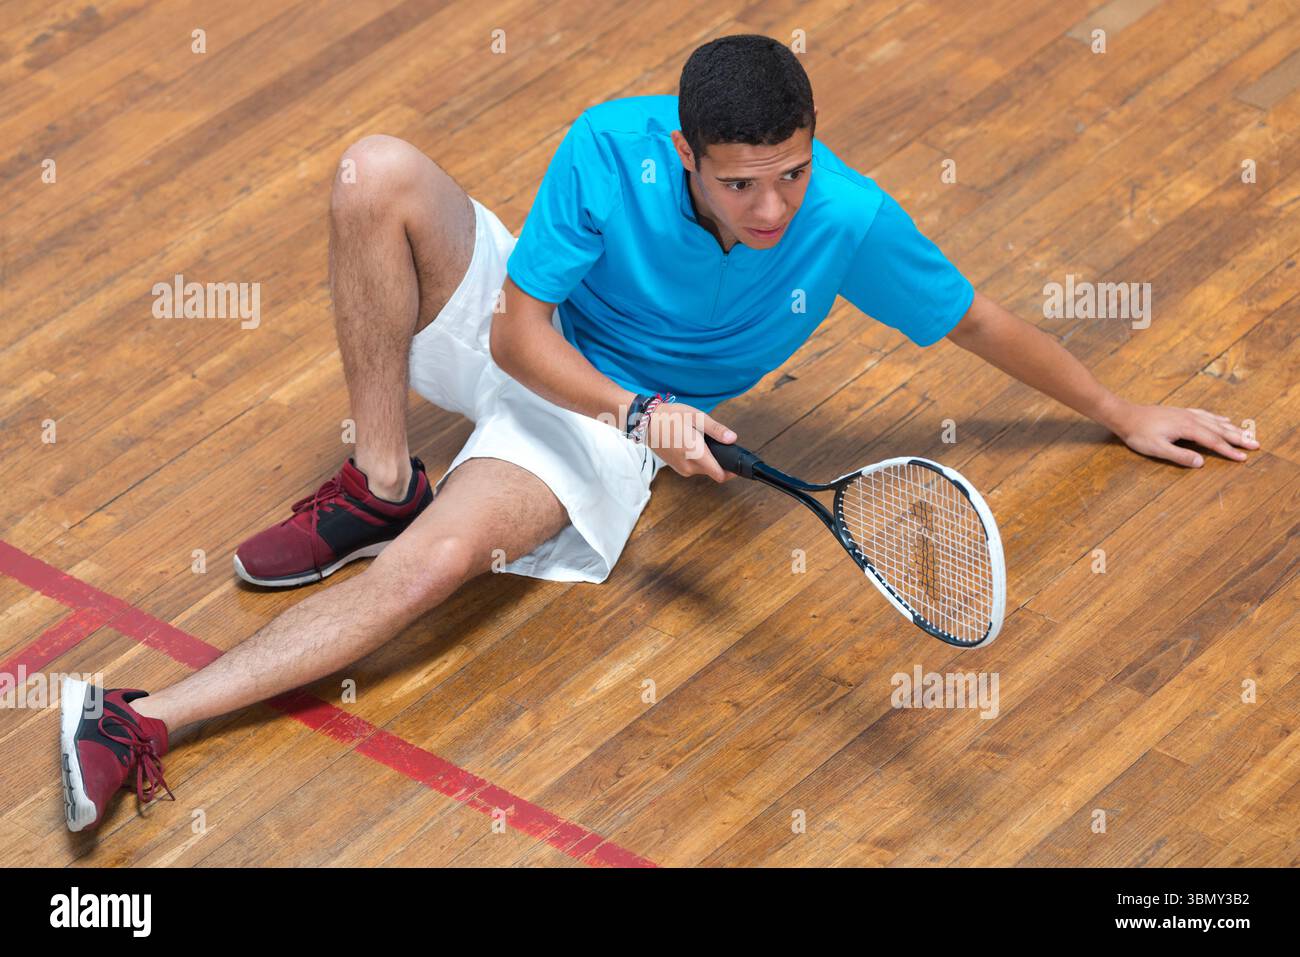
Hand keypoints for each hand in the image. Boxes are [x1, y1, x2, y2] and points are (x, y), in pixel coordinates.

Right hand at [643, 402, 738, 481]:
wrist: (645, 422)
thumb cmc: (669, 417)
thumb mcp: (696, 417)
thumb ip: (716, 430)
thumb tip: (732, 438)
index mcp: (697, 455)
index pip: (721, 475)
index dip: (731, 471)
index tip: (736, 462)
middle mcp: (689, 467)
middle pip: (713, 471)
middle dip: (718, 459)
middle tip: (716, 441)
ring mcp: (681, 469)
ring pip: (703, 469)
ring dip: (706, 459)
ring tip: (699, 440)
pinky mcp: (676, 467)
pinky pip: (693, 467)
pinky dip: (696, 458)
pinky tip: (690, 444)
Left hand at [1107, 401, 1259, 466]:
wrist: (1126, 415)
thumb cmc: (1139, 434)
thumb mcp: (1158, 449)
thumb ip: (1180, 456)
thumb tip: (1201, 463)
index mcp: (1188, 428)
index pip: (1214, 442)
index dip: (1229, 451)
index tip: (1244, 458)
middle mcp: (1191, 419)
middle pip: (1220, 430)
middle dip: (1239, 438)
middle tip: (1256, 444)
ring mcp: (1187, 414)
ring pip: (1215, 422)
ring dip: (1232, 428)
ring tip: (1247, 433)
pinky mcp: (1181, 412)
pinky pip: (1206, 415)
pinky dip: (1218, 419)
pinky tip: (1223, 420)